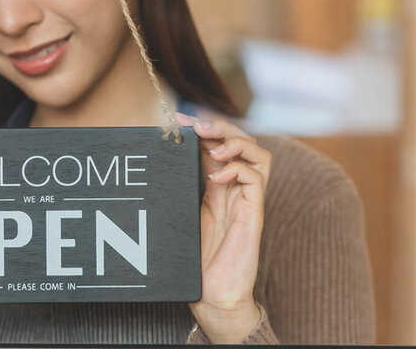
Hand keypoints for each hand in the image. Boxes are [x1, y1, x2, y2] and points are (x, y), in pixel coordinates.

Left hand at [175, 113, 271, 343]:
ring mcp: (247, 199)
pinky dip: (238, 169)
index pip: (217, 145)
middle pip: (241, 142)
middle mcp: (235, 189)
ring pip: (258, 153)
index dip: (202, 129)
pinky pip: (256, 178)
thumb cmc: (195, 259)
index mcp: (217, 186)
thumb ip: (179, 189)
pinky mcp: (254, 213)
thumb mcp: (181, 215)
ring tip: (213, 146)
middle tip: (195, 124)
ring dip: (236, 141)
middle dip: (219, 126)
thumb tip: (157, 161)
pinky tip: (217, 177)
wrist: (211, 294)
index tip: (177, 121)